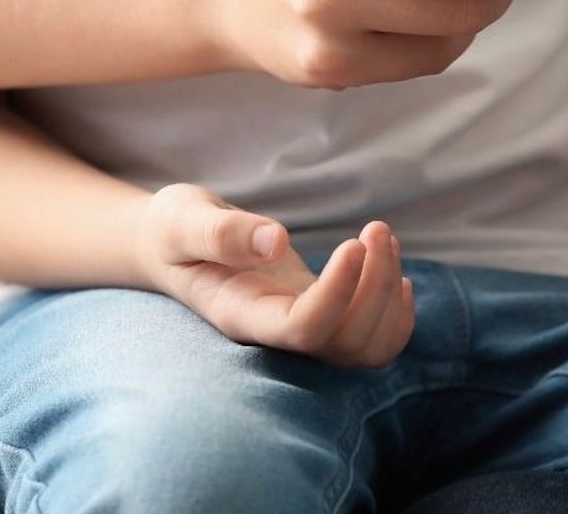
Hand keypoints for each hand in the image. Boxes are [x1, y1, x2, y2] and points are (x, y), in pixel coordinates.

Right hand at [133, 184, 413, 367]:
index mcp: (242, 315)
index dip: (340, 294)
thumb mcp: (183, 220)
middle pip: (346, 342)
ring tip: (384, 240)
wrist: (170, 246)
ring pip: (367, 348)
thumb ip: (221, 233)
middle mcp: (275, 333)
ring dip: (390, 297)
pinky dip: (397, 315)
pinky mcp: (320, 316)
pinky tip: (396, 273)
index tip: (354, 244)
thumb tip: (275, 241)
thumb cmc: (174, 230)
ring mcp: (300, 329)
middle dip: (376, 286)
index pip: (304, 329)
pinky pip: (372, 342)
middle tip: (374, 230)